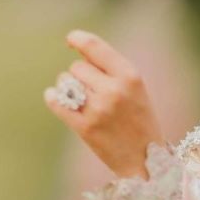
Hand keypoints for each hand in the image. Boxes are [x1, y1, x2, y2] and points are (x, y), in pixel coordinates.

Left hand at [43, 29, 164, 178]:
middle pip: (77, 67)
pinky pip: (56, 102)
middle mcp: (114, 90)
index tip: (70, 40)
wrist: (145, 161)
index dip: (77, 39)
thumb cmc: (140, 121)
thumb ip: (111, 70)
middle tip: (91, 91)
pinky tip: (59, 101)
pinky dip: (54, 98)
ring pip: (65, 83)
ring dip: (68, 88)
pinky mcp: (85, 127)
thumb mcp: (136, 90)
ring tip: (82, 101)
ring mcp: (98, 109)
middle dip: (79, 76)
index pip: (94, 47)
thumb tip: (78, 50)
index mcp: (131, 76)